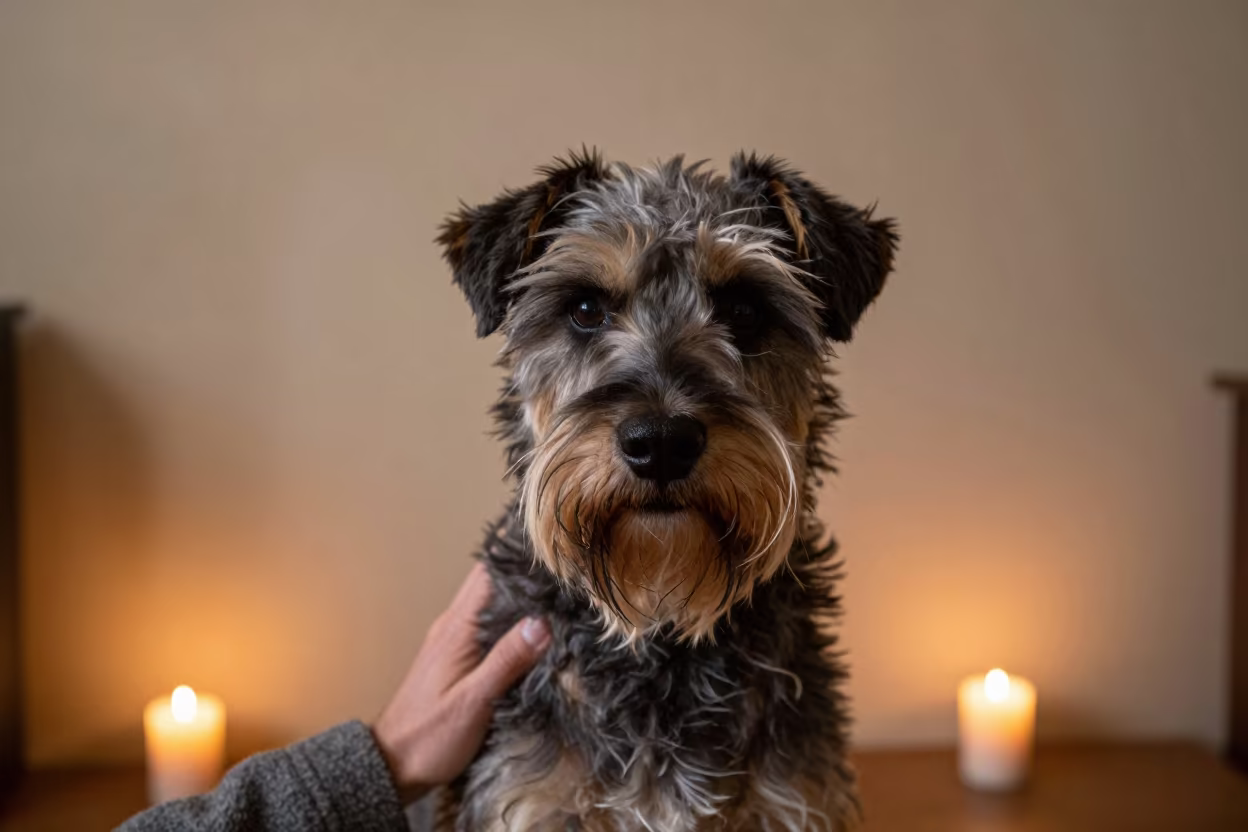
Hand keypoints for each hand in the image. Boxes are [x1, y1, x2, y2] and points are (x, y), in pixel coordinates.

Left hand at [372, 563, 550, 803]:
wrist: (392, 764)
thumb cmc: (428, 738)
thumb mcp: (473, 702)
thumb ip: (506, 661)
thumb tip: (542, 622)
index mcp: (457, 629)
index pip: (489, 573)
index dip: (519, 553)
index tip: (551, 541)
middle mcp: (453, 626)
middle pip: (490, 578)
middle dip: (523, 562)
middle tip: (563, 554)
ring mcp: (453, 639)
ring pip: (489, 597)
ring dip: (517, 585)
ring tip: (555, 577)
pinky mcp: (456, 654)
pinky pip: (486, 618)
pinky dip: (509, 610)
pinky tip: (530, 617)